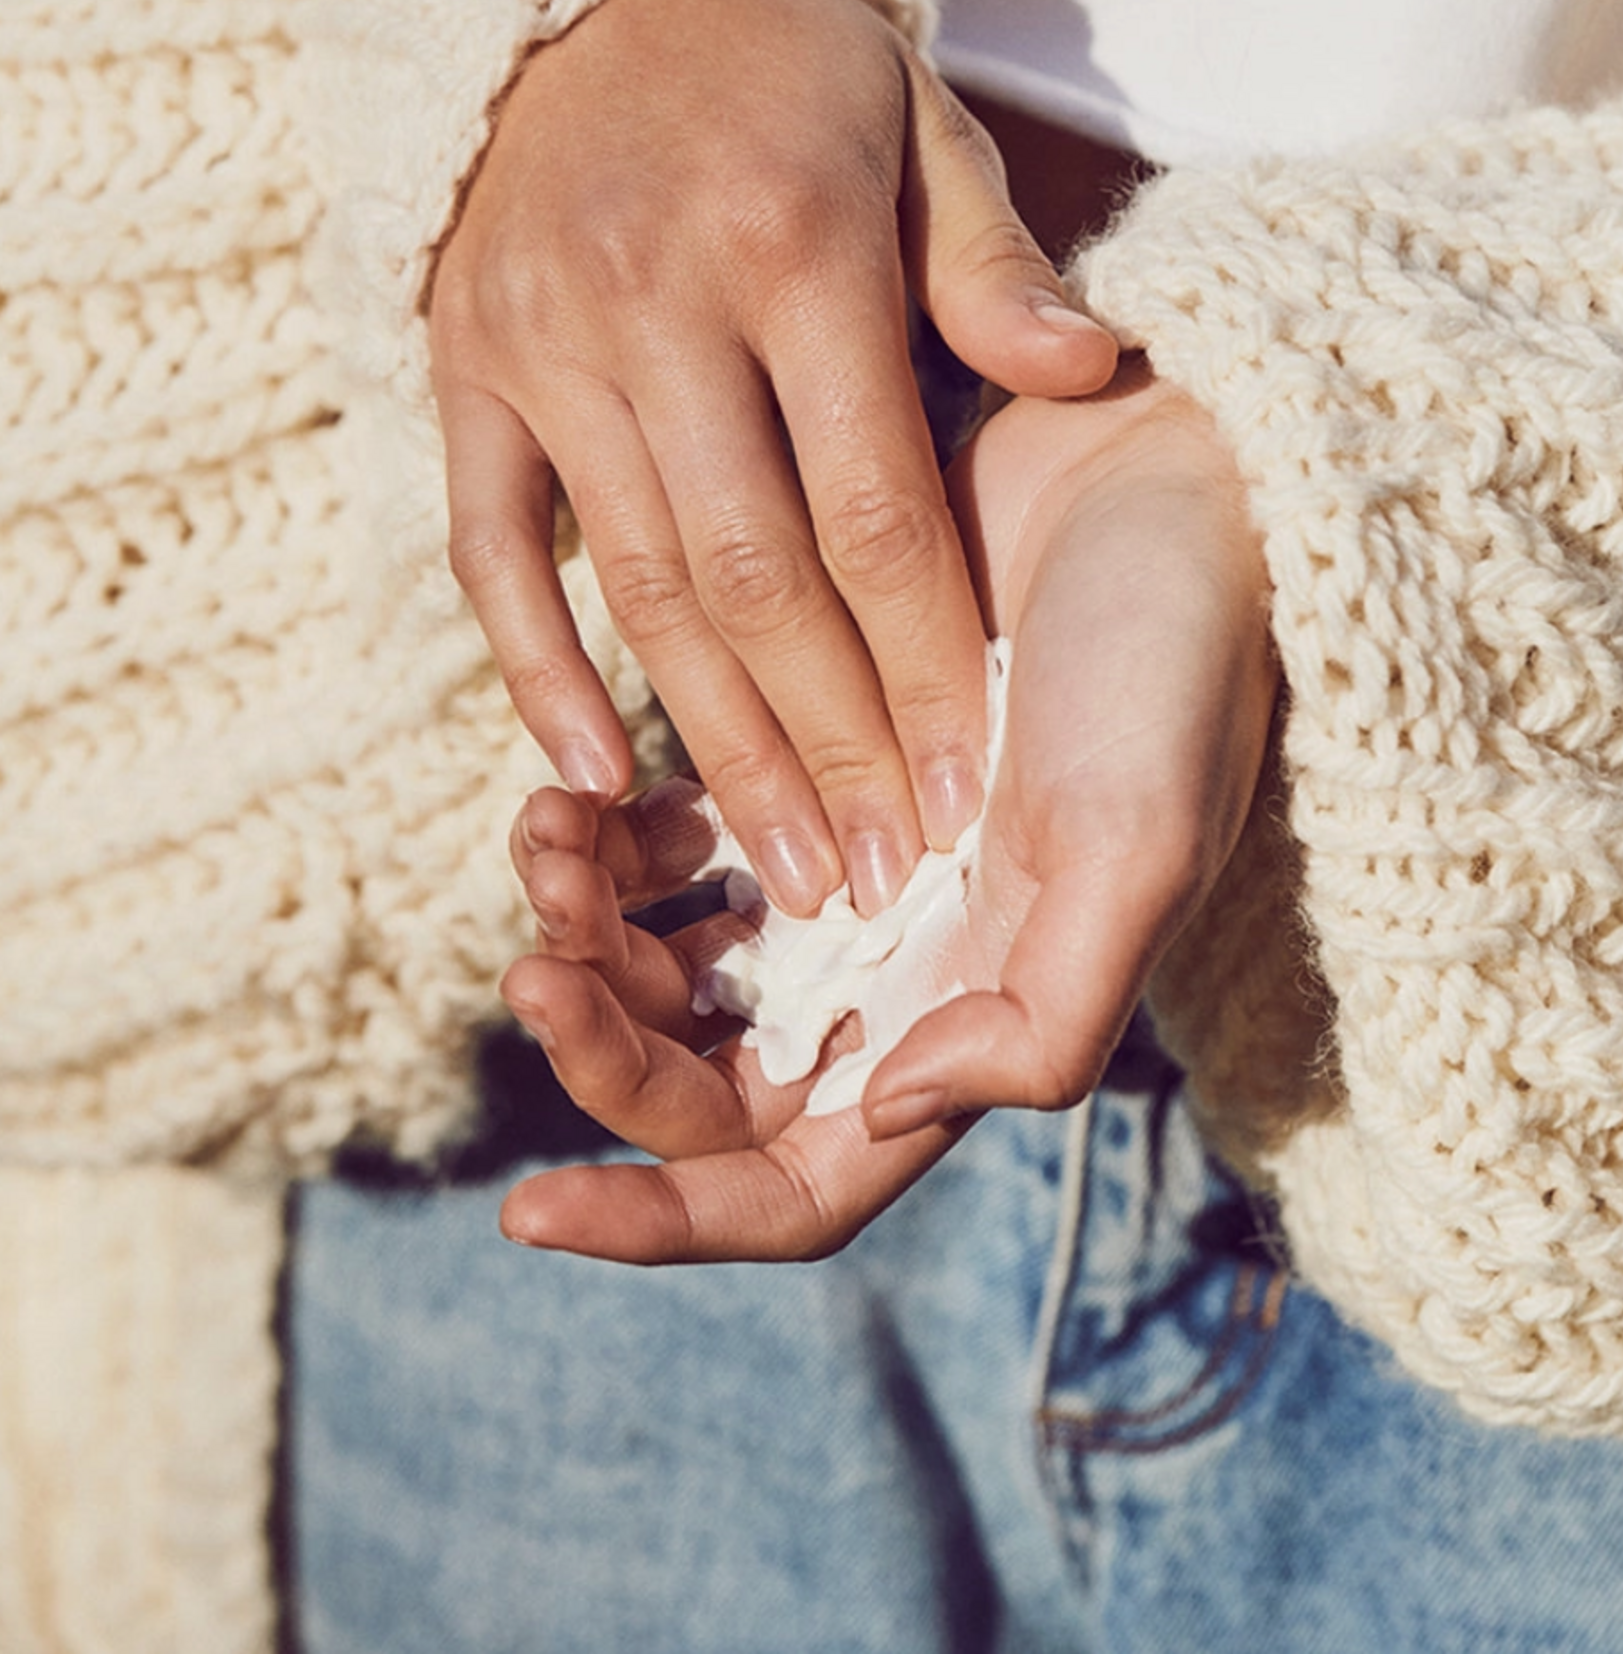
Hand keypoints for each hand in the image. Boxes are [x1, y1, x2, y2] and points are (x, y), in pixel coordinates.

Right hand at [429, 0, 1115, 913]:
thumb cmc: (791, 68)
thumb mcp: (918, 123)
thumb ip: (994, 266)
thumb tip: (1100, 375)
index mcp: (794, 247)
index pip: (878, 512)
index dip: (927, 668)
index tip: (970, 792)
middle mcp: (656, 305)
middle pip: (757, 579)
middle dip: (830, 743)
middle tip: (883, 878)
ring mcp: (545, 342)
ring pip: (639, 583)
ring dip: (711, 740)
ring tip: (781, 864)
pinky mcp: (464, 366)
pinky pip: (488, 544)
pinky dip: (532, 662)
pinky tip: (586, 769)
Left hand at [496, 364, 1277, 1262]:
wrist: (1158, 469)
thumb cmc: (1167, 658)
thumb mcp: (1138, 850)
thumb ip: (1042, 1019)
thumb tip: (883, 1101)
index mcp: (969, 1014)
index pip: (798, 1179)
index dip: (665, 1222)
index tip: (524, 1213)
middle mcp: (894, 960)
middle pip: (700, 1077)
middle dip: (599, 1041)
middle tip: (530, 959)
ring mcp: (839, 858)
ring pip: (664, 960)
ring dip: (583, 929)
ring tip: (543, 835)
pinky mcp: (797, 751)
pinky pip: (667, 840)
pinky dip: (608, 834)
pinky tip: (581, 788)